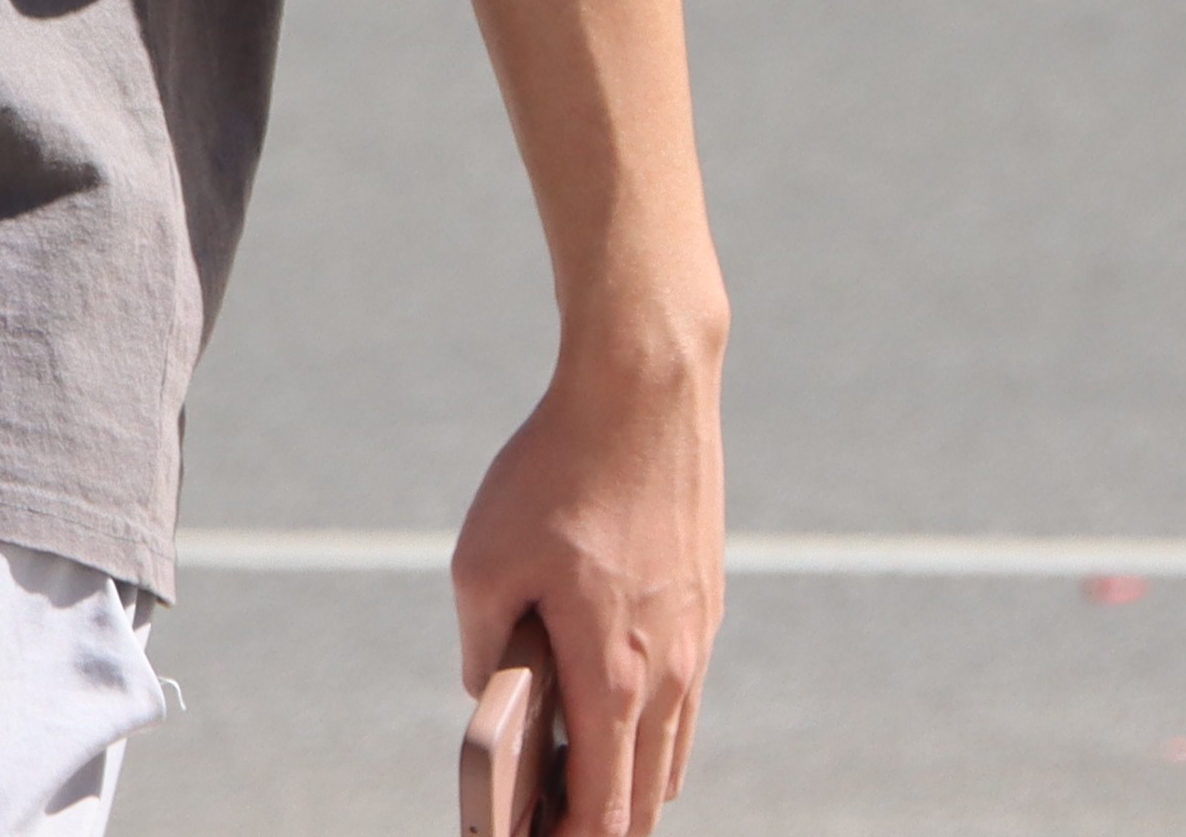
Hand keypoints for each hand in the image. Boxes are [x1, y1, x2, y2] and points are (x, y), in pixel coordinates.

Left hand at [454, 337, 721, 835]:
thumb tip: (492, 698)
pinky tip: (610, 712)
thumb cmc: (553, 475)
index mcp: (613, 677)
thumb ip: (484, 651)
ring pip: (671, 753)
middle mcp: (670, 674)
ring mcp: (697, 641)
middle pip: (645, 799)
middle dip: (598, 826)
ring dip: (628, 783)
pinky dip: (650, 729)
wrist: (642, 392)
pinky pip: (683, 699)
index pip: (604, 812)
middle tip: (546, 824)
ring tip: (574, 782)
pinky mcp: (705, 605)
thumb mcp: (481, 564)